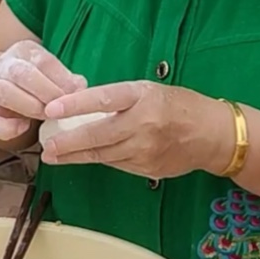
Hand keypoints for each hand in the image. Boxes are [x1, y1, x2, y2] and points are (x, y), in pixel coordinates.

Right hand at [0, 40, 86, 141]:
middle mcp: (4, 66)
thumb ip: (66, 79)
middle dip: (44, 91)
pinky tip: (23, 127)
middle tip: (61, 106)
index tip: (76, 93)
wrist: (8, 88)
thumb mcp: (53, 73)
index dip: (60, 78)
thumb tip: (79, 86)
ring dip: (28, 105)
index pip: (42, 60)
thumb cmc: (38, 81)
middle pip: (20, 73)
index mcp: (23, 52)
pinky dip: (4, 126)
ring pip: (1, 91)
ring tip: (47, 116)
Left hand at [40, 81, 234, 179]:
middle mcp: (143, 124)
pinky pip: (116, 164)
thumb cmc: (179, 105)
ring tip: (54, 156)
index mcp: (143, 97)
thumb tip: (81, 102)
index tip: (52, 109)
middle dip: (67, 143)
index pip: (104, 99)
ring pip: (102, 155)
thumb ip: (119, 97)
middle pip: (98, 135)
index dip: (75, 104)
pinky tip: (82, 158)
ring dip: (75, 157)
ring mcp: (145, 150)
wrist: (214, 135)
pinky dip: (99, 160)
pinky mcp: (148, 169)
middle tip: (45, 145)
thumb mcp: (149, 90)